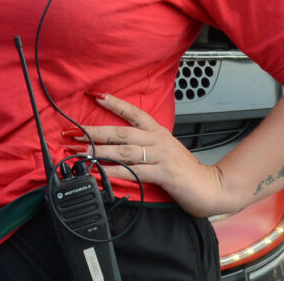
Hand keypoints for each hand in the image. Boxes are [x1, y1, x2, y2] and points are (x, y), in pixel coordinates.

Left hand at [63, 92, 230, 216]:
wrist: (211, 187)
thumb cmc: (184, 170)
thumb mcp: (163, 150)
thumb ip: (143, 145)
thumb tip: (116, 145)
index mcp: (157, 131)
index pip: (133, 112)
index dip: (114, 103)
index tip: (95, 95)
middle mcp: (157, 140)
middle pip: (120, 132)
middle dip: (94, 132)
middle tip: (72, 132)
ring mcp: (160, 156)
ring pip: (124, 150)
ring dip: (99, 151)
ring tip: (80, 153)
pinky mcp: (163, 173)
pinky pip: (134, 171)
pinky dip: (115, 172)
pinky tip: (100, 173)